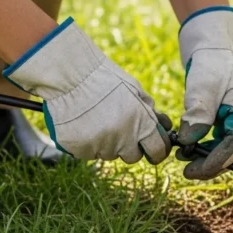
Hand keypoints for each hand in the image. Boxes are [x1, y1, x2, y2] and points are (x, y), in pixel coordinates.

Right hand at [4, 17, 171, 163]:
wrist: (70, 76)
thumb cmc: (105, 78)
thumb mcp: (134, 89)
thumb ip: (149, 111)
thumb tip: (162, 126)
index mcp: (141, 124)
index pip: (158, 151)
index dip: (156, 149)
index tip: (152, 146)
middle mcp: (123, 140)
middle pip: (133, 156)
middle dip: (130, 144)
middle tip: (118, 124)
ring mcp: (100, 147)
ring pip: (110, 154)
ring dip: (108, 142)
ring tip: (97, 118)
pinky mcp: (80, 151)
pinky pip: (90, 152)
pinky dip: (89, 142)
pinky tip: (84, 123)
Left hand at [176, 6, 232, 179]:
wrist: (218, 48)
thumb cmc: (212, 62)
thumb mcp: (202, 83)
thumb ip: (198, 111)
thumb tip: (189, 141)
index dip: (214, 162)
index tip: (190, 170)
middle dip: (210, 163)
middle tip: (184, 166)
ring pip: (232, 150)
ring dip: (209, 157)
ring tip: (183, 155)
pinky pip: (228, 142)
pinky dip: (211, 147)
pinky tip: (191, 145)